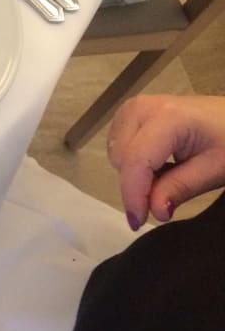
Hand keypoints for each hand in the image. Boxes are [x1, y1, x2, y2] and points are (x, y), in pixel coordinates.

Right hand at [108, 95, 224, 228]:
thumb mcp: (215, 169)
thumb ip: (181, 188)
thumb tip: (154, 212)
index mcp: (167, 117)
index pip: (136, 161)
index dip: (133, 195)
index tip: (138, 223)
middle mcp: (141, 108)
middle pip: (121, 159)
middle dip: (137, 185)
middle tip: (165, 197)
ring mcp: (132, 107)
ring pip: (115, 154)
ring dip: (133, 174)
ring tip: (165, 174)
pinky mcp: (128, 111)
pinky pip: (117, 145)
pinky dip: (132, 162)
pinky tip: (156, 161)